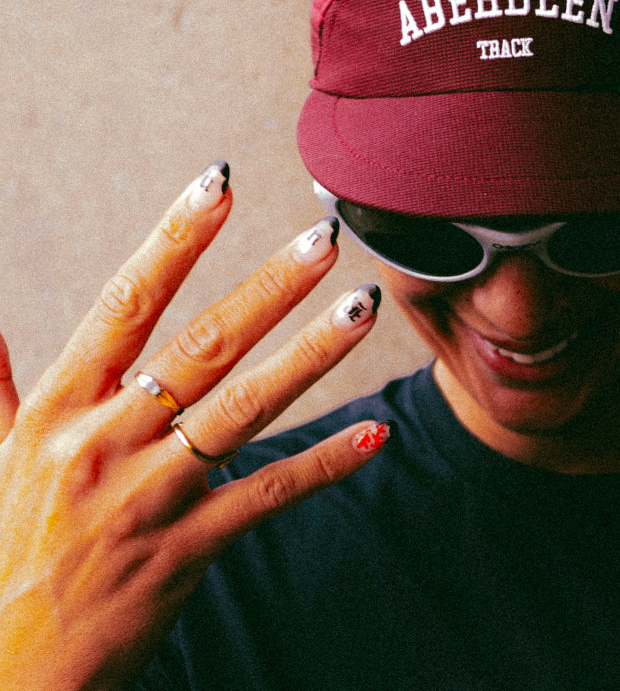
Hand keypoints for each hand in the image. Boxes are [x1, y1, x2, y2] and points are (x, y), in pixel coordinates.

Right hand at [0, 163, 386, 690]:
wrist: (2, 675)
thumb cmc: (0, 549)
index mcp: (56, 410)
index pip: (123, 303)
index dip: (174, 239)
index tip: (217, 183)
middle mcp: (103, 445)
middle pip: (201, 346)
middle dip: (269, 286)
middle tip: (326, 235)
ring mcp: (148, 499)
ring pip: (243, 411)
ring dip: (310, 355)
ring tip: (361, 306)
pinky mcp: (185, 551)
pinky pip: (266, 496)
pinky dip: (323, 464)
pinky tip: (376, 434)